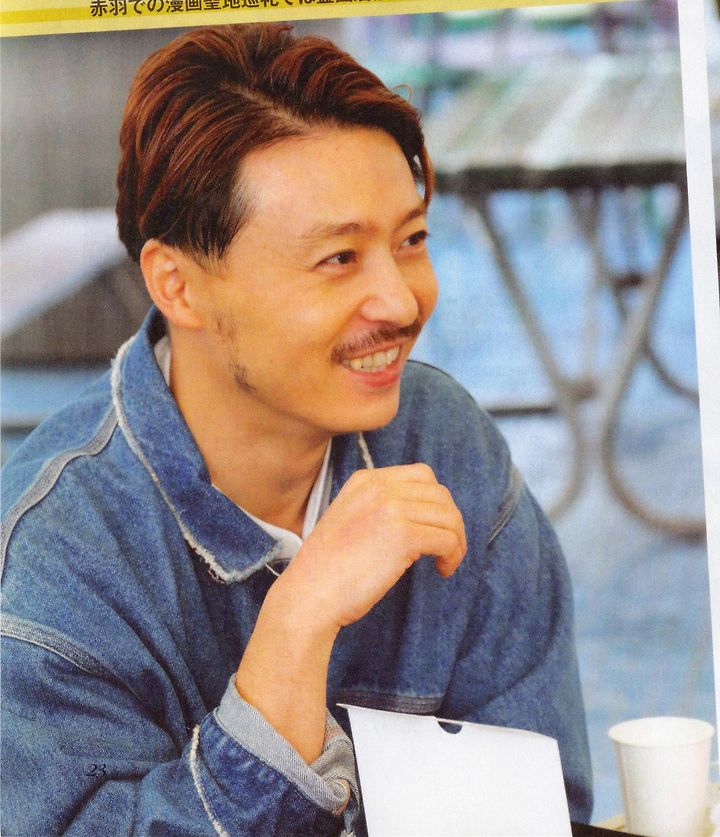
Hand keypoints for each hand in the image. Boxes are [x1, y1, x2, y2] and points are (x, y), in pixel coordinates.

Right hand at [277, 462, 466, 629]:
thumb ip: (379, 507)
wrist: (309, 594)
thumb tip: (423, 515)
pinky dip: (452, 555)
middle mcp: (380, 488)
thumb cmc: (329, 569)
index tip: (434, 527)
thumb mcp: (350, 519)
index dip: (437, 502)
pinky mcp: (403, 536)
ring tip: (446, 562)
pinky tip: (442, 570)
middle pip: (440, 494)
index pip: (422, 475)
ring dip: (456, 541)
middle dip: (451, 521)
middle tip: (447, 548)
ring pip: (448, 516)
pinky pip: (447, 539)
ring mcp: (392, 509)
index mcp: (365, 480)